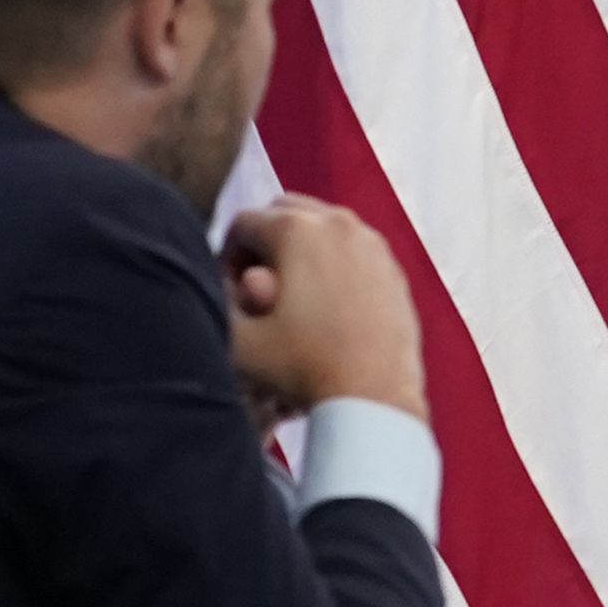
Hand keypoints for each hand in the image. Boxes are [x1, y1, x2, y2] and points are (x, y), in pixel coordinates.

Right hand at [223, 196, 428, 424]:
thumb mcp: (235, 337)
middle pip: (284, 211)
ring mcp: (373, 243)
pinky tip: (324, 302)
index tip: (229, 290)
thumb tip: (217, 278)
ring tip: (288, 293)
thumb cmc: (301, 367)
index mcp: (295, 230)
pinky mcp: (394, 268)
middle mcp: (338, 223)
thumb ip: (213, 296)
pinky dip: (333, 261)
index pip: (242, 223)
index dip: (226, 255)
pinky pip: (354, 248)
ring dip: (299, 248)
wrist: (372, 396)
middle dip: (264, 240)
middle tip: (256, 283)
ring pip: (323, 226)